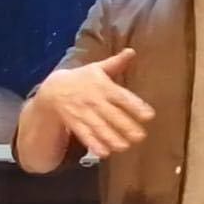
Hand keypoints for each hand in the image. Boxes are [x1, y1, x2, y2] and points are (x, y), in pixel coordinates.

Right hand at [37, 48, 154, 158]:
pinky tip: (104, 153)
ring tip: (125, 147)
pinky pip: (85, 135)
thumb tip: (132, 51)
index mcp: (103, 86)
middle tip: (141, 136)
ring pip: (99, 127)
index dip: (136, 106)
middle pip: (112, 115)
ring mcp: (84, 113)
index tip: (149, 115)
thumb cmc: (82, 78)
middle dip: (126, 126)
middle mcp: (94, 100)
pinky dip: (94, 144)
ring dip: (112, 138)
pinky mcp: (75, 124)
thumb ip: (116, 63)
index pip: (122, 97)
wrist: (53, 90)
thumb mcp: (97, 68)